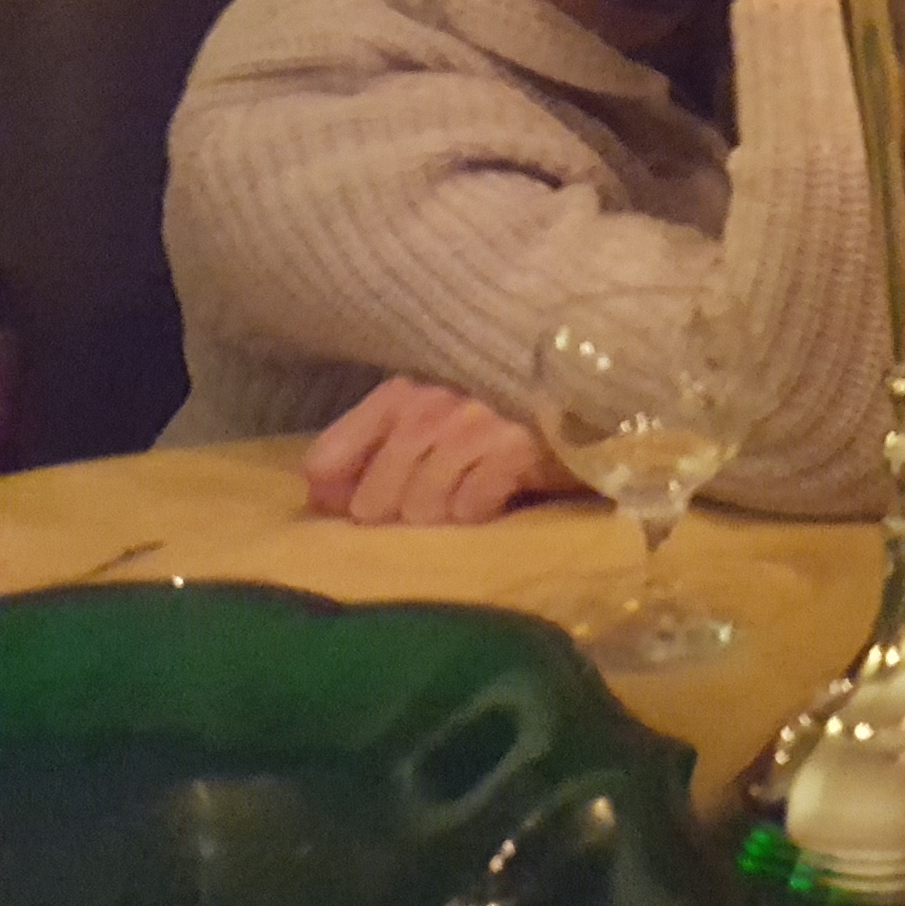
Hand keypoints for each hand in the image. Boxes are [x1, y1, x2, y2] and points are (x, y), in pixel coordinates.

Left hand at [300, 378, 579, 525]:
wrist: (584, 390)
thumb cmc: (498, 408)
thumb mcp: (429, 415)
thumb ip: (374, 447)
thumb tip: (320, 496)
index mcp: (398, 393)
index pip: (327, 457)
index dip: (335, 494)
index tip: (353, 506)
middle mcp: (429, 406)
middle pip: (374, 499)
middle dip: (397, 515)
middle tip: (432, 502)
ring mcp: (473, 426)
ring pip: (421, 508)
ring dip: (443, 514)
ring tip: (468, 495)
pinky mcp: (514, 448)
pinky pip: (471, 508)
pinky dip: (482, 511)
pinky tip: (499, 493)